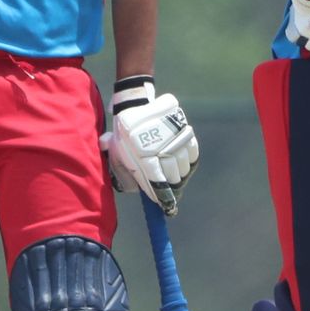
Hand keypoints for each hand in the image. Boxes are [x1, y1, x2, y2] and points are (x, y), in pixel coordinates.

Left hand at [109, 76, 198, 215]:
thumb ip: (124, 175)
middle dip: (170, 186)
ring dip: (179, 174)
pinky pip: (192, 154)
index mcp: (142, 156)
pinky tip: (180, 160)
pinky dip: (188, 161)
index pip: (158, 183)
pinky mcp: (185, 131)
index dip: (163, 196)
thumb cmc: (124, 134)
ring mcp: (175, 139)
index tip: (165, 204)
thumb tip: (136, 192)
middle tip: (167, 188)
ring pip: (184, 167)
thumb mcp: (116, 155)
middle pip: (173, 177)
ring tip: (172, 173)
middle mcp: (161, 148)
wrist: (136, 105)